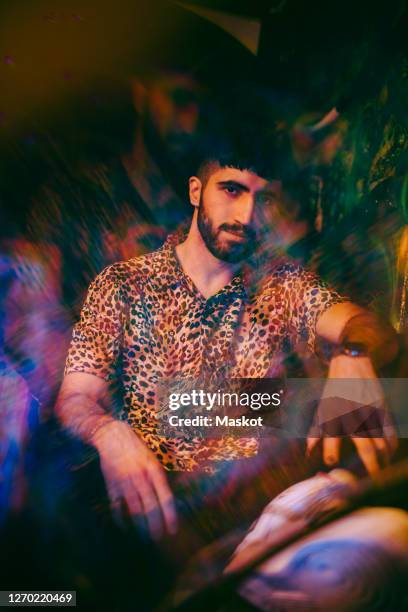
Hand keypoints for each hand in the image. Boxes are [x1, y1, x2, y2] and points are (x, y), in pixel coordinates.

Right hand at [93, 420, 176, 539]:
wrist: (112, 435)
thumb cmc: (136, 447)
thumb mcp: (152, 458)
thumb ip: (158, 477)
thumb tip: (167, 498)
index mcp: (154, 469)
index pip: (166, 497)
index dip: (170, 515)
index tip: (173, 529)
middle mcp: (141, 477)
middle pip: (151, 507)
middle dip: (156, 525)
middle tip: (158, 537)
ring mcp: (125, 481)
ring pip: (135, 509)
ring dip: (140, 525)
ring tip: (145, 535)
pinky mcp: (112, 484)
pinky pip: (116, 506)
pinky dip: (120, 518)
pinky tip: (125, 526)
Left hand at [307, 355, 397, 474]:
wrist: (351, 363)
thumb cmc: (334, 389)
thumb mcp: (321, 407)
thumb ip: (315, 432)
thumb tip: (308, 454)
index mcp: (334, 415)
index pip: (331, 441)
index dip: (331, 455)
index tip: (332, 464)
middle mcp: (353, 415)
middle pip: (366, 448)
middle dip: (370, 467)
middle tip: (371, 479)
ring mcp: (370, 412)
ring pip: (382, 443)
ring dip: (383, 459)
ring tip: (381, 468)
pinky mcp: (382, 408)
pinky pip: (390, 432)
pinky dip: (392, 446)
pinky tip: (389, 453)